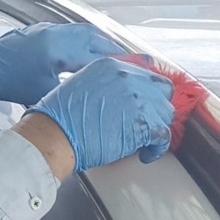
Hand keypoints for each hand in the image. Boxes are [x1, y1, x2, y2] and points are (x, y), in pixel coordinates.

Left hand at [0, 23, 123, 104]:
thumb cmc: (8, 81)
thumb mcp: (43, 93)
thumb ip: (70, 92)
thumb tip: (93, 98)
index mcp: (58, 50)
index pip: (97, 56)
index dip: (118, 65)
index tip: (135, 71)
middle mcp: (57, 34)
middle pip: (97, 39)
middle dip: (116, 51)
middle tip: (133, 63)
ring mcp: (51, 29)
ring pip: (87, 32)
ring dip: (103, 43)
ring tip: (117, 57)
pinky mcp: (45, 29)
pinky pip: (74, 30)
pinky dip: (88, 39)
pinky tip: (93, 49)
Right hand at [28, 58, 174, 171]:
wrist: (54, 134)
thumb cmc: (58, 117)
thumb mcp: (79, 85)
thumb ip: (103, 84)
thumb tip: (118, 97)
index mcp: (111, 66)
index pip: (145, 72)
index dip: (147, 90)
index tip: (147, 101)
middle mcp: (128, 77)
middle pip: (161, 89)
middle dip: (156, 106)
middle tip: (148, 120)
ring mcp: (138, 99)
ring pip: (165, 112)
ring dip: (156, 127)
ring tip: (143, 140)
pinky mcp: (144, 124)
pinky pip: (164, 136)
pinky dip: (157, 148)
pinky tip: (146, 153)